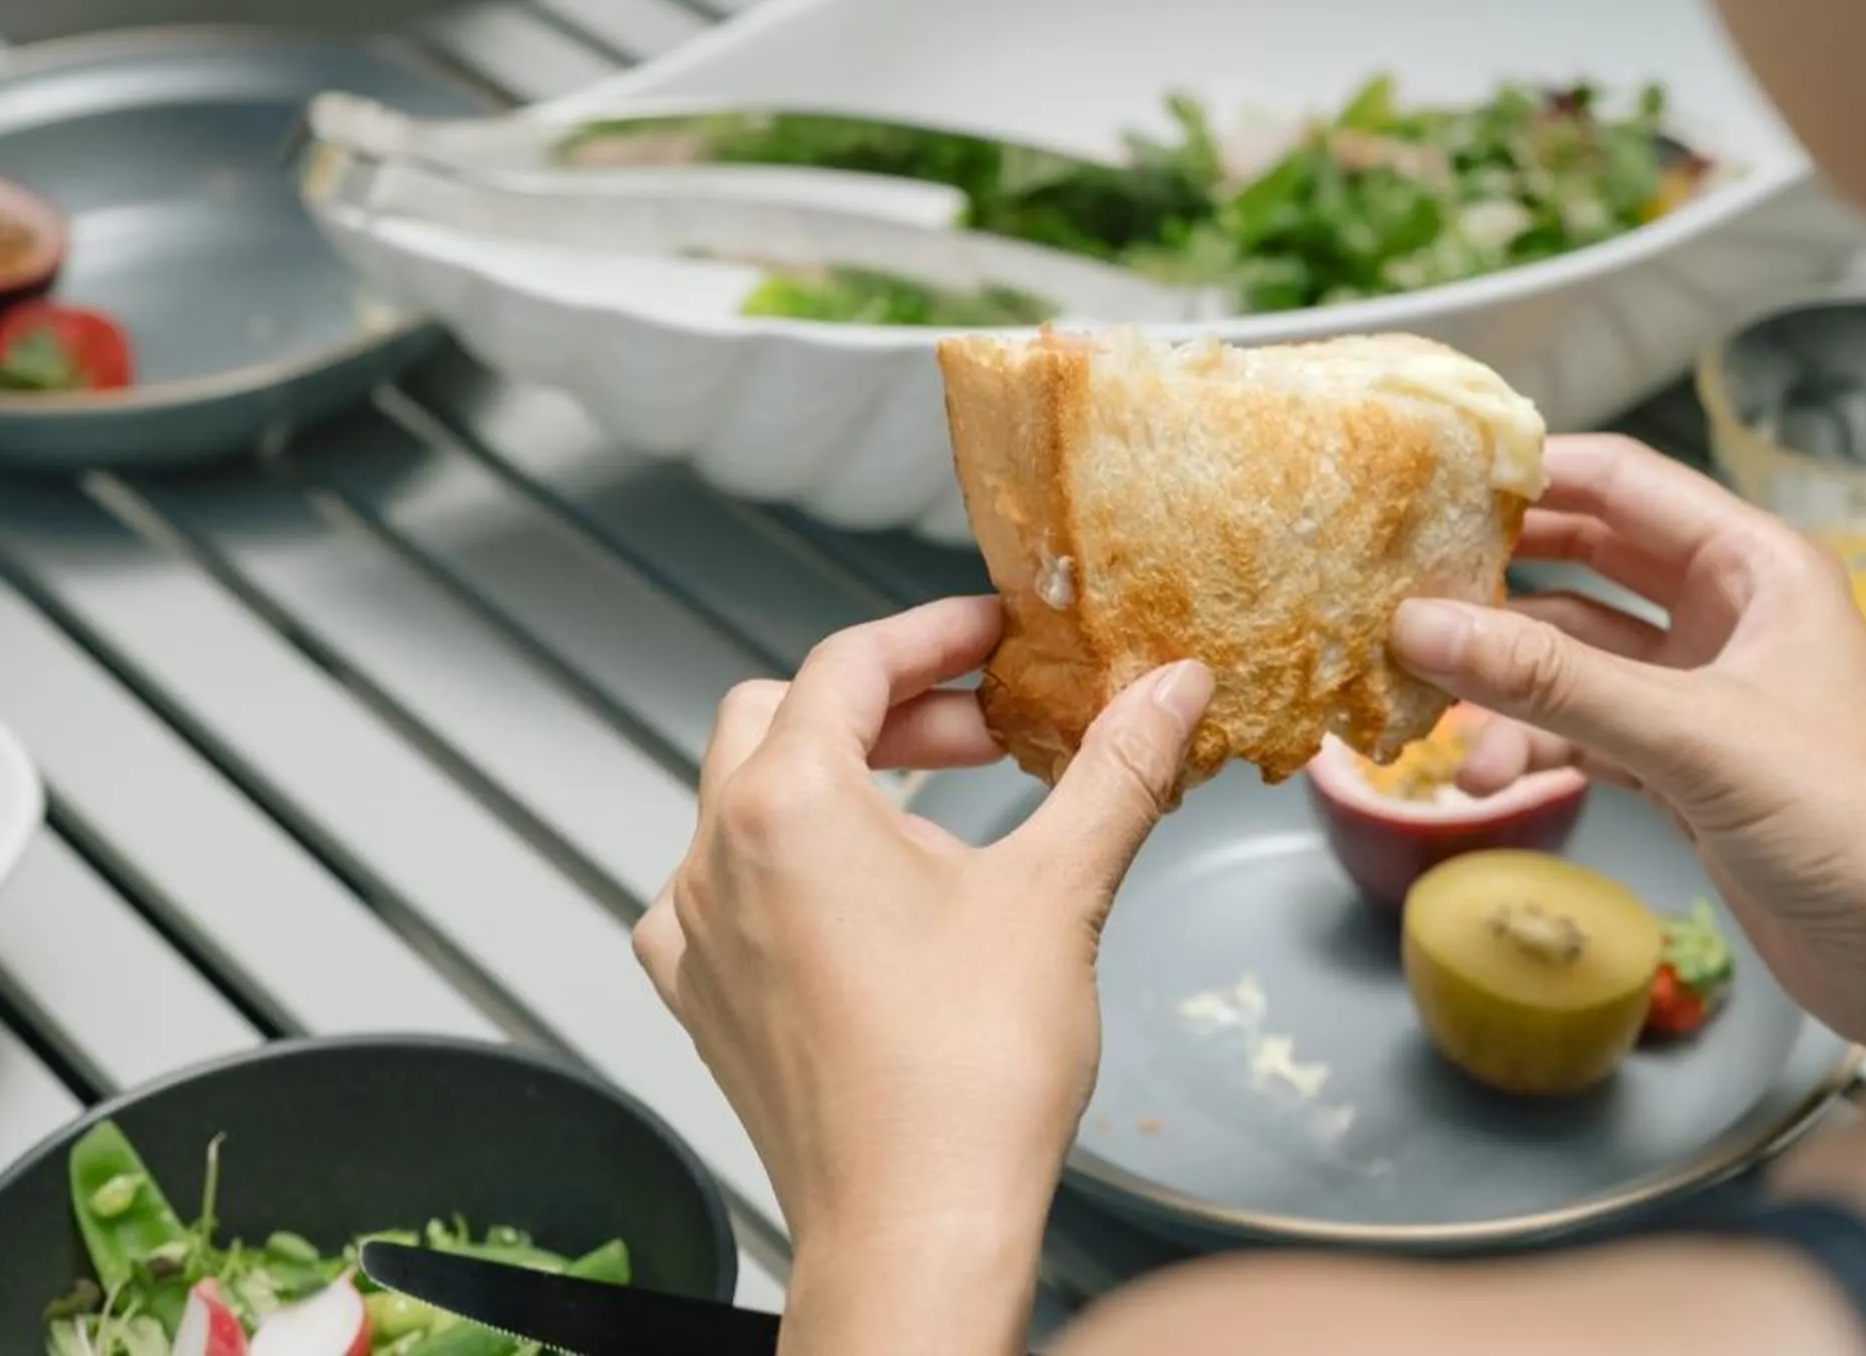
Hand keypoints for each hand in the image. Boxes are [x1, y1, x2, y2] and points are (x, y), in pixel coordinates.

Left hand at [635, 600, 1213, 1353]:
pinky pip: (727, 889)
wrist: (915, 1231)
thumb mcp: (1058, 890)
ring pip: (745, 801)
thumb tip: (1170, 689)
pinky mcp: (703, 999)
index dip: (934, 633)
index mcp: (786, 804)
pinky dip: (793, 865)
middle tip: (985, 727)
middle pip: (783, 717)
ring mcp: (696, 934)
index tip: (996, 635)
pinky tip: (869, 902)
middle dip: (888, 705)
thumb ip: (1114, 771)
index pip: (848, 662)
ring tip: (940, 820)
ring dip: (839, 781)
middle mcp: (715, 858)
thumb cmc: (965, 1082)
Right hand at [1391, 437, 1865, 1075]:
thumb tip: (1421, 628)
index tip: (1434, 480)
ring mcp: (1706, 694)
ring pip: (1575, 658)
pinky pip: (1585, 729)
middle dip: (1498, 580)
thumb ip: (1553, 683)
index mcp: (1758, 567)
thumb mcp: (1694, 738)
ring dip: (1508, 687)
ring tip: (1439, 723)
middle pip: (1587, 561)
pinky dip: (1536, 745)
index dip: (1531, 471)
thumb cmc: (1861, 827)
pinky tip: (1489, 774)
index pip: (1624, 482)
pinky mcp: (1686, 769)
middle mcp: (1731, 615)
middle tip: (1407, 587)